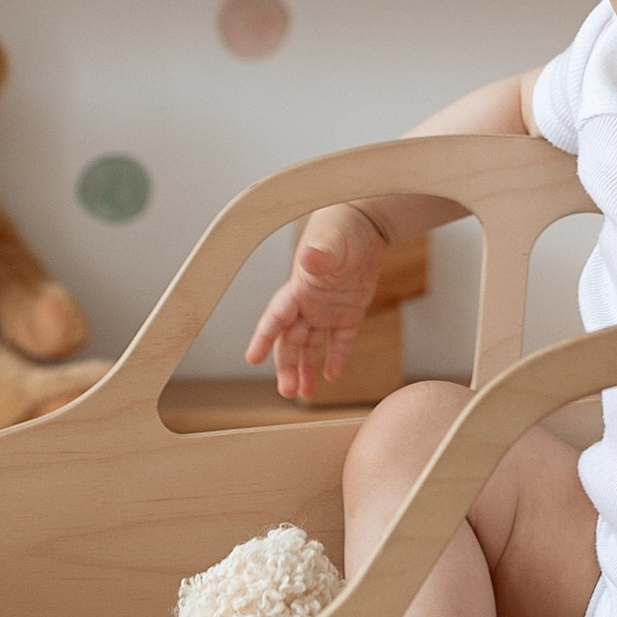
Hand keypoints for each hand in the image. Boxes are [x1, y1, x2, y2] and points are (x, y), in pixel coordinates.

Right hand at [246, 204, 386, 404]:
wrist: (365, 222)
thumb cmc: (344, 227)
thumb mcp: (334, 241)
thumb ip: (322, 253)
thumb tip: (309, 259)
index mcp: (299, 288)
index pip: (276, 317)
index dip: (263, 338)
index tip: (251, 358)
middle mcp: (308, 303)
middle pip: (290, 340)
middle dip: (286, 366)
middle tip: (287, 392)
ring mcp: (327, 308)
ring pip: (310, 345)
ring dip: (305, 369)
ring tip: (304, 394)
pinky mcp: (348, 311)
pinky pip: (340, 340)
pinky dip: (335, 357)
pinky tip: (331, 376)